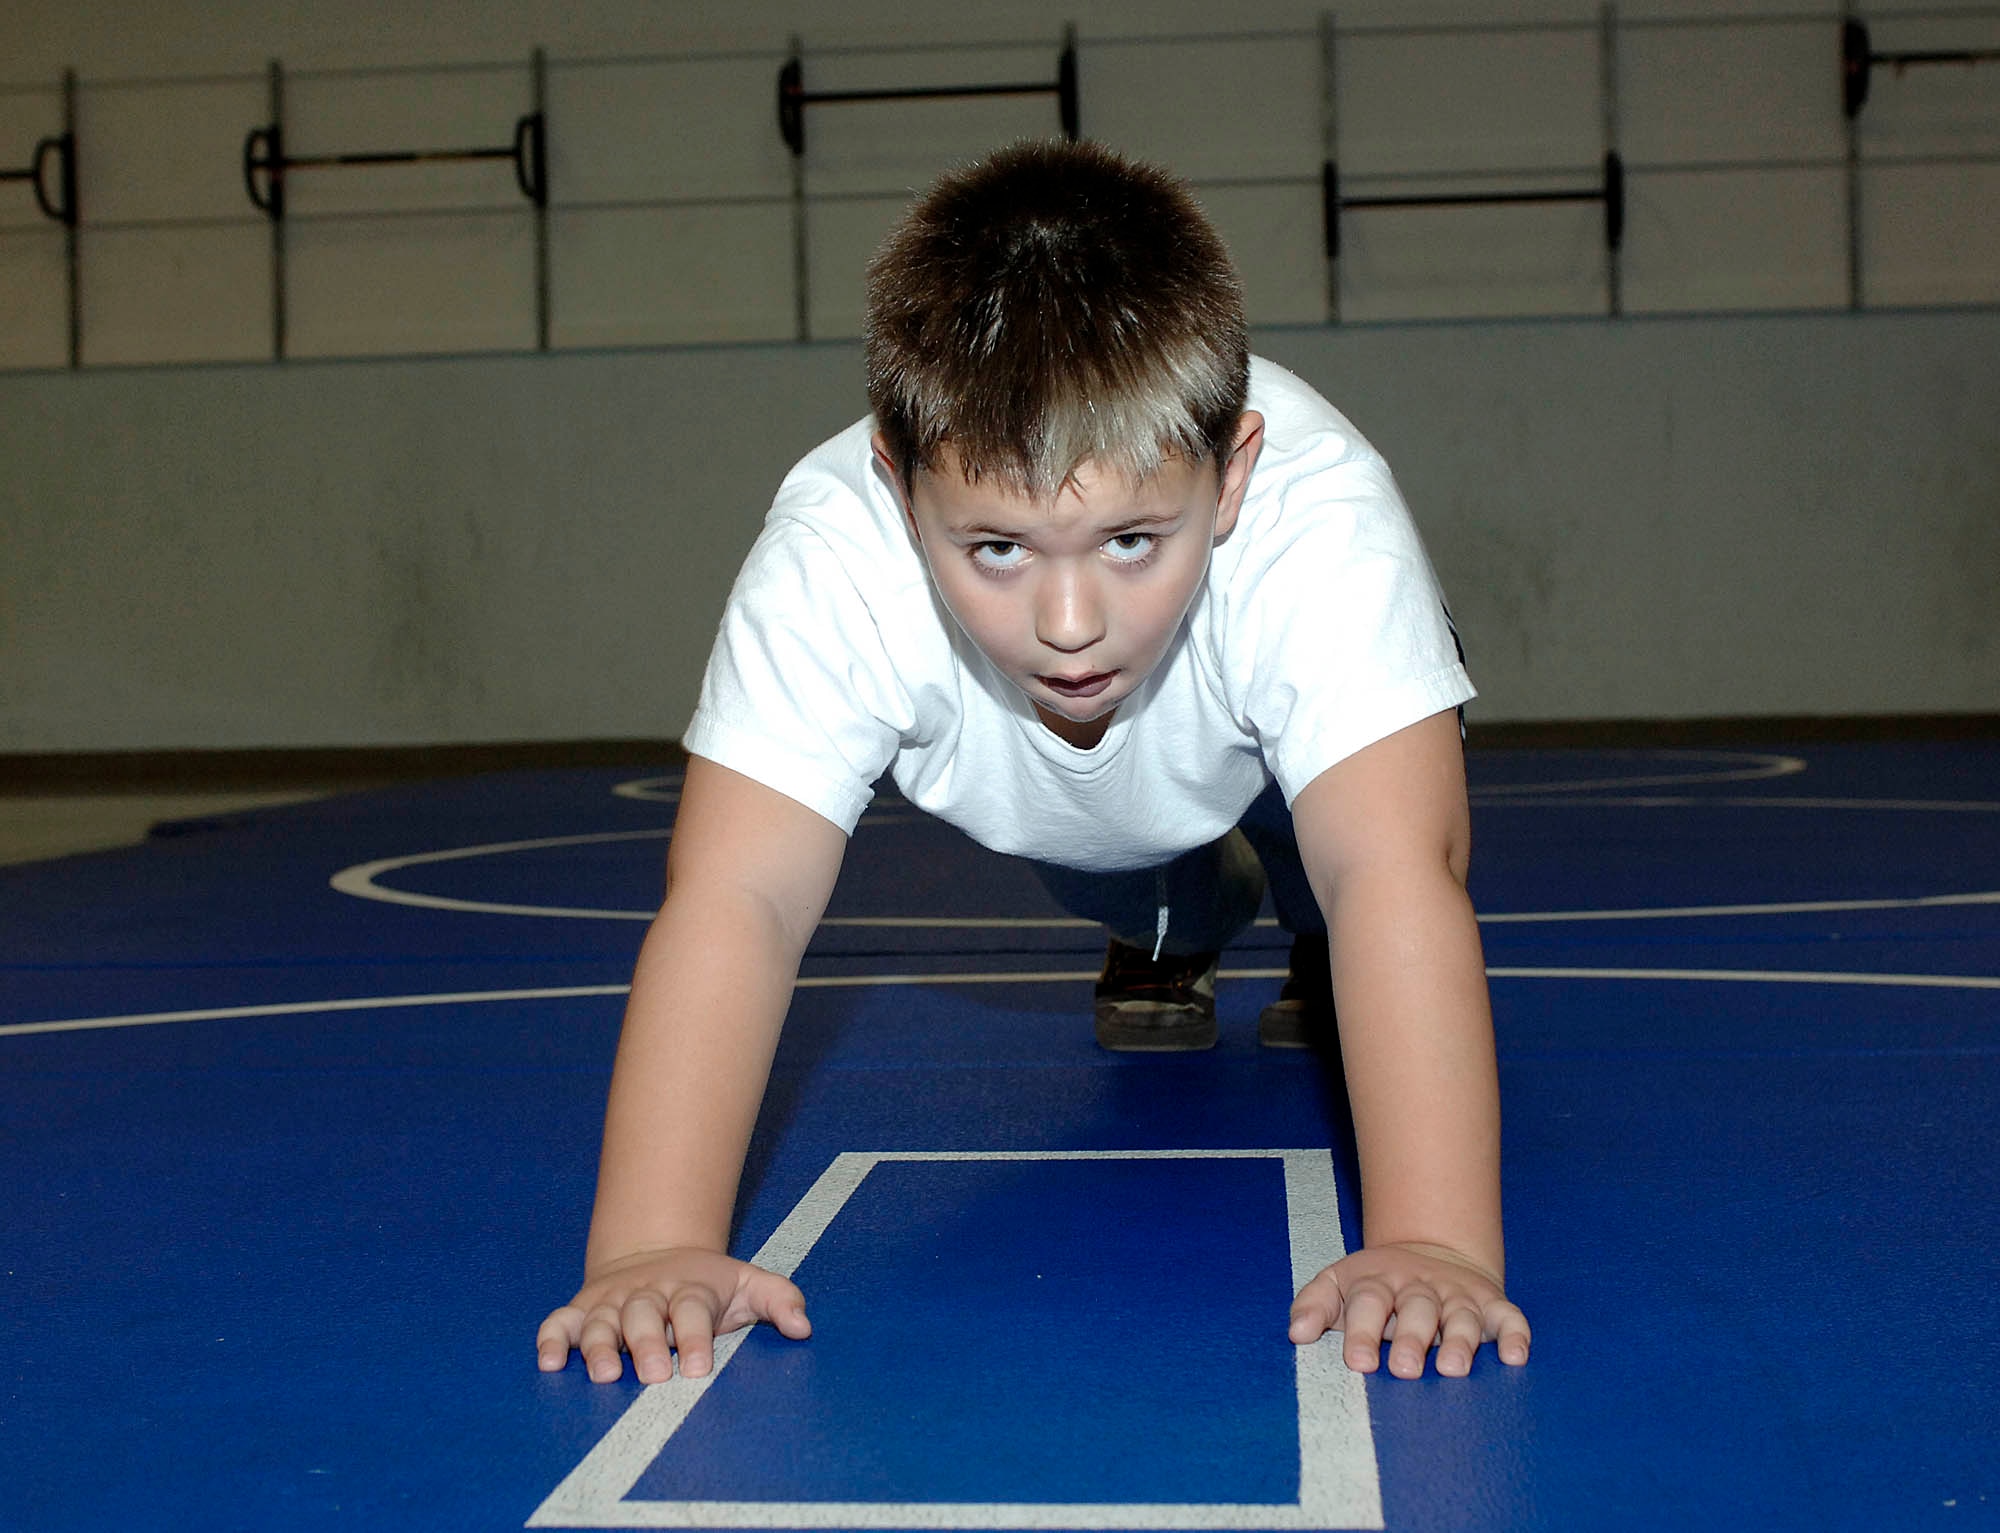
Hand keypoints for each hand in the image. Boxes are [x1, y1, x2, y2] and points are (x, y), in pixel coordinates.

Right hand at [536, 1247, 811, 1382]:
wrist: (657, 1253)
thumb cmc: (708, 1285)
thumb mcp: (748, 1284)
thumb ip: (779, 1300)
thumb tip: (803, 1326)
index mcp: (688, 1289)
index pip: (692, 1310)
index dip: (695, 1337)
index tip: (697, 1367)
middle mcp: (646, 1295)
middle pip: (643, 1317)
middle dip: (647, 1345)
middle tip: (653, 1376)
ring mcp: (611, 1302)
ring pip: (599, 1322)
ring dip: (598, 1347)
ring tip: (604, 1373)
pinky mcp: (581, 1309)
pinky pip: (559, 1322)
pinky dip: (550, 1339)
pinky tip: (549, 1362)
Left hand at [1289, 1241, 1529, 1378]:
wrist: (1430, 1251)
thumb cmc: (1376, 1286)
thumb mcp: (1339, 1283)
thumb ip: (1315, 1304)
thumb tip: (1296, 1333)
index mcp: (1378, 1281)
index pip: (1367, 1301)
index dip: (1361, 1331)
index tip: (1357, 1362)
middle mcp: (1419, 1287)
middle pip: (1415, 1309)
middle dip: (1410, 1339)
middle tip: (1404, 1370)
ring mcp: (1457, 1295)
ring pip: (1460, 1316)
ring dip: (1459, 1340)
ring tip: (1452, 1368)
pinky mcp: (1491, 1304)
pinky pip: (1508, 1317)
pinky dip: (1515, 1334)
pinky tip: (1515, 1356)